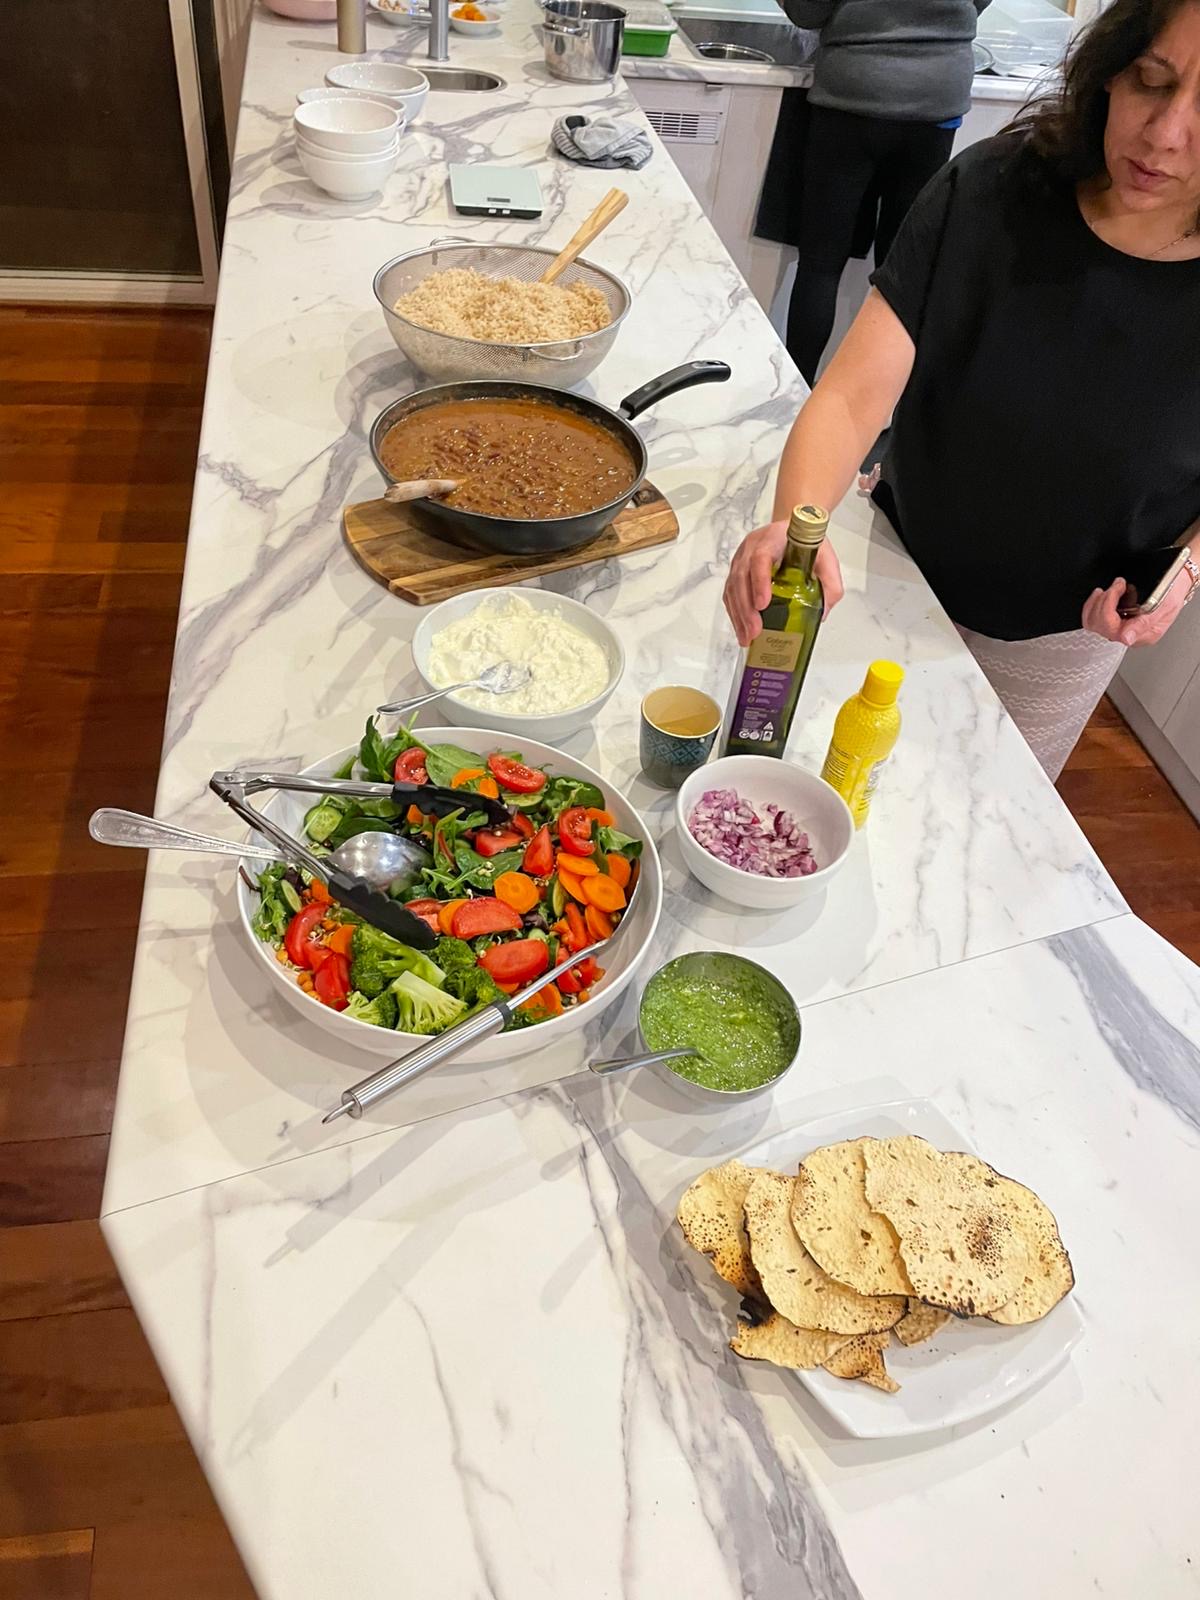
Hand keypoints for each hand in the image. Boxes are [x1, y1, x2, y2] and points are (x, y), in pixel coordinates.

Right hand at [724, 521, 845, 645]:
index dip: (759, 582)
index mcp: (774, 539)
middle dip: (747, 608)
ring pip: (733, 588)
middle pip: (742, 578)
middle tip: (755, 631)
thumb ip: (831, 585)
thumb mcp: (827, 560)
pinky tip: (742, 629)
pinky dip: (735, 614)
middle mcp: (752, 548)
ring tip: (747, 637)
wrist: (793, 531)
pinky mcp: (736, 572)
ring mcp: (741, 559)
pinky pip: (730, 594)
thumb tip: (822, 613)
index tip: (762, 604)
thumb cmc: (806, 544)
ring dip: (739, 615)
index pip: (760, 558)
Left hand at [1082, 569, 1193, 647]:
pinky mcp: (1115, 619)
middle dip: (1103, 601)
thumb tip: (1126, 639)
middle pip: (1099, 626)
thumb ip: (1144, 624)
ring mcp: (1121, 627)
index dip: (1108, 607)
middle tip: (1116, 585)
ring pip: (1093, 623)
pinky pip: (1094, 618)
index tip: (1117, 588)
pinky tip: (1101, 595)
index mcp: (1142, 635)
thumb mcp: (1163, 606)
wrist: (1177, 584)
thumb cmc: (1173, 593)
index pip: (1112, 629)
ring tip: (1109, 589)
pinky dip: (1094, 604)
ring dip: (1096, 603)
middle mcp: (1129, 634)